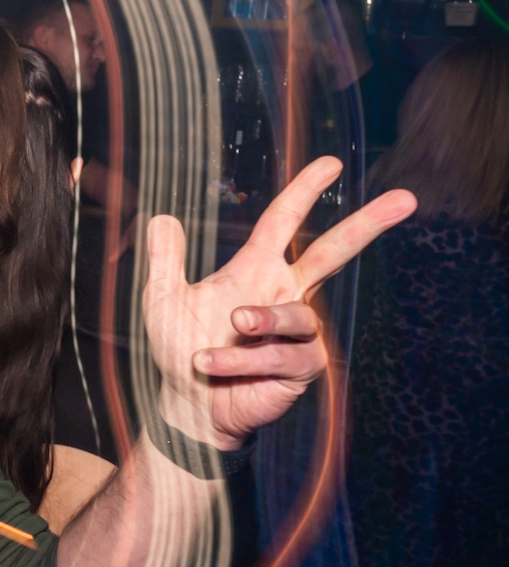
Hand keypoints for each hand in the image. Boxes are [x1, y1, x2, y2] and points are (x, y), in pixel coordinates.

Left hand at [144, 157, 413, 447]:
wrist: (187, 403)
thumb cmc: (180, 349)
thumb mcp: (164, 300)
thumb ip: (165, 260)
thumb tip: (160, 216)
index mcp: (256, 270)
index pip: (284, 222)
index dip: (305, 191)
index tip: (332, 163)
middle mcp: (284, 294)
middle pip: (334, 253)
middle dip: (367, 225)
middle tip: (406, 199)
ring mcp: (298, 332)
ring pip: (296, 315)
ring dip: (258, 322)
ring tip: (227, 328)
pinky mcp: (301, 367)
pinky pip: (282, 356)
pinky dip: (242, 359)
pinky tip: (211, 363)